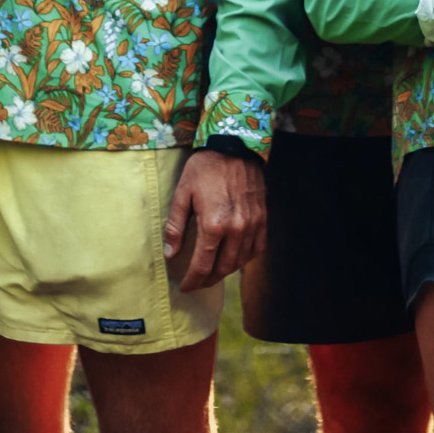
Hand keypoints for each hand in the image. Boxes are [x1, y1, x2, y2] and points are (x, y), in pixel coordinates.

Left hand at [164, 148, 265, 290]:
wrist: (235, 146)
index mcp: (213, 225)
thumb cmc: (205, 168)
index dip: (193, 280)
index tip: (185, 287)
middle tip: (197, 282)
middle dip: (208, 280)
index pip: (202, 265)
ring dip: (225, 271)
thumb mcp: (182, 194)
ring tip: (212, 272)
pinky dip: (244, 259)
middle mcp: (236, 230)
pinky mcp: (263, 219)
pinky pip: (256, 249)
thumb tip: (170, 255)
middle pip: (223, 268)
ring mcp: (252, 226)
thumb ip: (175, 227)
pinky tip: (234, 257)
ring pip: (240, 262)